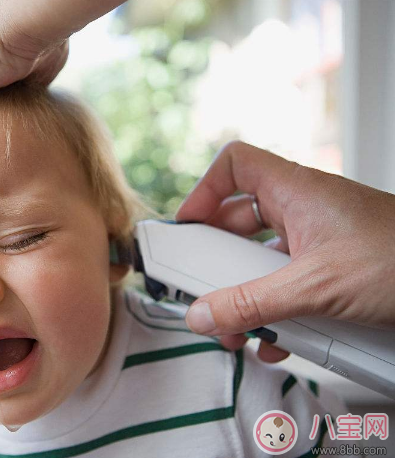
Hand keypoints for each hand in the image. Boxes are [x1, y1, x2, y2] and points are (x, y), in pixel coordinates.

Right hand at [175, 141, 394, 361]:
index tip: (187, 227)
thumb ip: (252, 304)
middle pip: (240, 220)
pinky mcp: (333, 269)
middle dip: (219, 259)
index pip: (235, 165)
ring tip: (237, 325)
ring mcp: (320, 240)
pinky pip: (289, 283)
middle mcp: (305, 210)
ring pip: (264, 258)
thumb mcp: (315, 287)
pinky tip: (275, 339)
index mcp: (297, 191)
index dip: (204, 189)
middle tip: (203, 286)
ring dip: (246, 293)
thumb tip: (204, 315)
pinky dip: (275, 309)